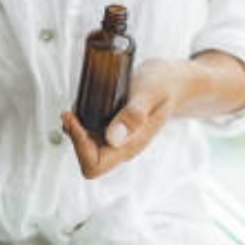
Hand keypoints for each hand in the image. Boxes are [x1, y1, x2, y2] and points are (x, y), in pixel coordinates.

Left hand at [61, 58, 188, 178]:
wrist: (174, 80)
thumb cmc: (164, 85)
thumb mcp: (150, 94)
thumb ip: (135, 114)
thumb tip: (113, 138)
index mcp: (132, 146)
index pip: (95, 164)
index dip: (79, 144)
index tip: (73, 117)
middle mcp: (123, 146)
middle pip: (87, 158)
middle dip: (74, 136)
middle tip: (69, 111)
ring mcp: (118, 138)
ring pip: (87, 145)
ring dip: (76, 128)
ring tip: (74, 107)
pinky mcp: (114, 127)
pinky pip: (91, 132)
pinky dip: (82, 120)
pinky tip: (83, 103)